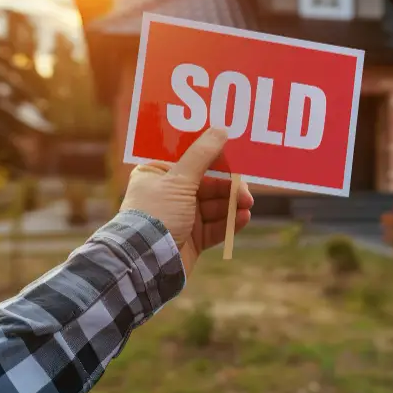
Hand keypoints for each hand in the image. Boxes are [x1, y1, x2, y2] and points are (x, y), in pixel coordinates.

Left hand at [120, 128, 253, 275]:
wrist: (145, 262)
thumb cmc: (156, 215)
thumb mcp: (179, 180)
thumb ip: (202, 155)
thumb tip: (221, 129)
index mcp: (158, 174)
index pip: (191, 160)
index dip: (215, 159)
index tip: (237, 158)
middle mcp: (168, 194)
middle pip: (208, 184)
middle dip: (229, 188)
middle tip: (247, 192)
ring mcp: (181, 217)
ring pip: (215, 206)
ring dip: (232, 205)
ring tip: (247, 206)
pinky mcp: (192, 239)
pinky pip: (216, 226)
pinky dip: (230, 222)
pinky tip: (244, 219)